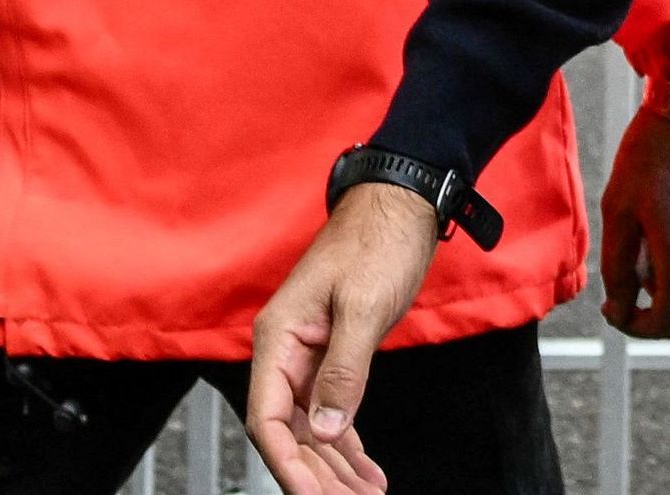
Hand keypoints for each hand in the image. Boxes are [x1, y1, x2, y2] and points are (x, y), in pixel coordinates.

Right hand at [245, 183, 446, 494]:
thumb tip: (324, 429)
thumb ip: (343, 371)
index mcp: (278, 338)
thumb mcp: (364, 307)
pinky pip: (331, 411)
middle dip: (318, 475)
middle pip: (290, 432)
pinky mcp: (333, 354)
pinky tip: (365, 471)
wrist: (401, 202)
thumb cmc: (378, 240)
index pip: (268, 418)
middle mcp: (285, 351)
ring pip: (311, 428)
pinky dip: (348, 443)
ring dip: (335, 467)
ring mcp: (308, 355)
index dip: (289, 463)